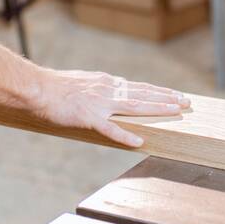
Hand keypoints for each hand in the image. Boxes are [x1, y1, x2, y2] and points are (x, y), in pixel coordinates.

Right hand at [34, 70, 190, 147]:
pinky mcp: (89, 117)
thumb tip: (110, 91)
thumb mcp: (83, 83)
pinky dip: (125, 135)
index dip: (159, 91)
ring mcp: (100, 103)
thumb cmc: (55, 87)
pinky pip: (110, 128)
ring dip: (156, 109)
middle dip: (167, 98)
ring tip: (175, 112)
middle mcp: (108, 90)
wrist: (37, 88)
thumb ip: (99, 89)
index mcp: (107, 83)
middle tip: (187, 102)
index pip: (139, 87)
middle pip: (144, 94)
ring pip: (135, 106)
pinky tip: (140, 140)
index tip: (175, 94)